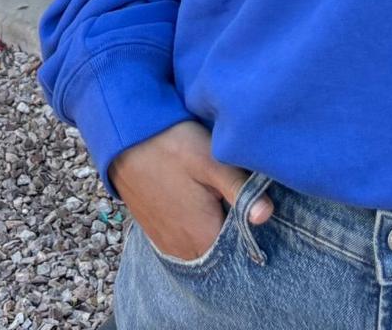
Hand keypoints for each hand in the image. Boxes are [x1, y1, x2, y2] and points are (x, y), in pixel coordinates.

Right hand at [111, 121, 269, 264]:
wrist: (125, 139)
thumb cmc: (171, 146)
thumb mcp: (211, 161)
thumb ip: (239, 189)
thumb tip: (266, 215)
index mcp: (203, 238)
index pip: (242, 251)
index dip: (253, 231)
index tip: (255, 207)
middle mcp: (185, 251)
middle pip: (223, 252)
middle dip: (234, 231)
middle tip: (238, 199)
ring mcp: (168, 245)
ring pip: (204, 248)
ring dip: (214, 230)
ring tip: (218, 200)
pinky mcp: (158, 234)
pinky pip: (186, 242)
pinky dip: (197, 229)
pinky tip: (199, 204)